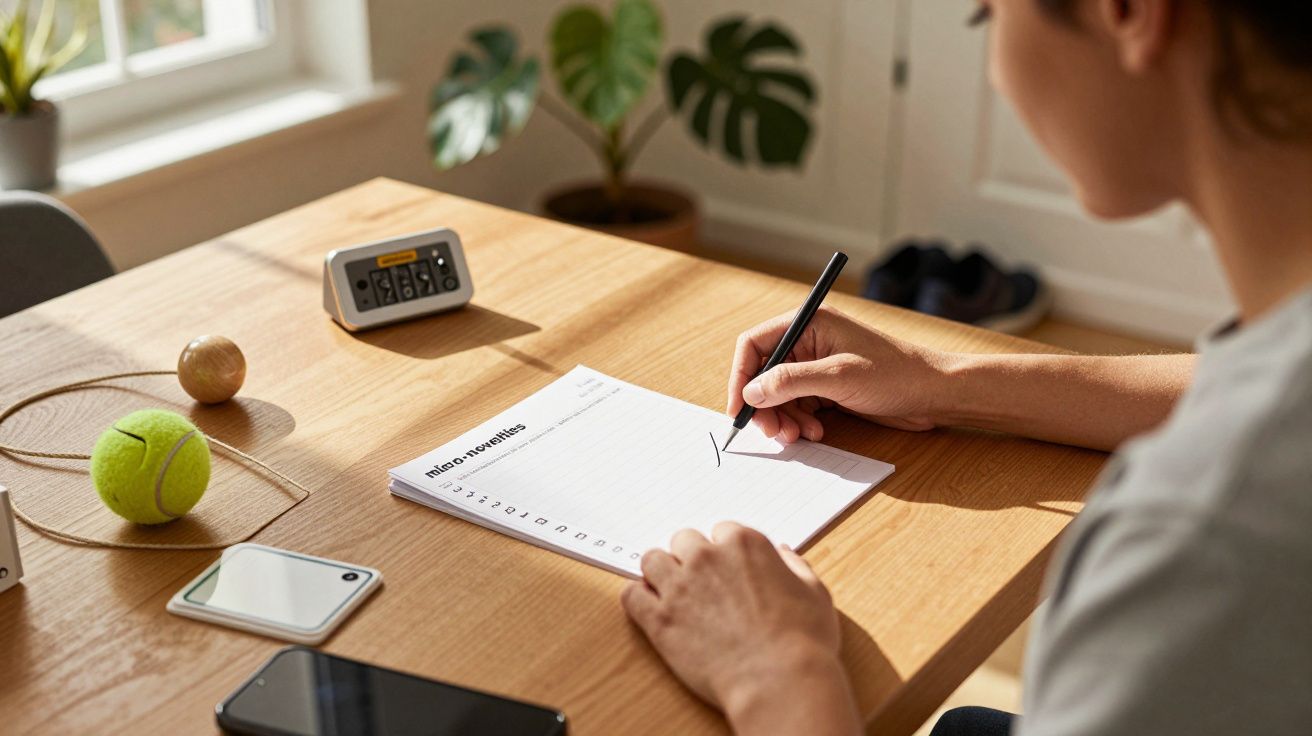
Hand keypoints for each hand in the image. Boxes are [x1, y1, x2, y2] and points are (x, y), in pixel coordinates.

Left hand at [621, 523, 859, 733]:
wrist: (778, 681)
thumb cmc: (803, 641)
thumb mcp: (814, 593)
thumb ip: (795, 566)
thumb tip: (783, 553)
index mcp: (744, 544)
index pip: (722, 531)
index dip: (724, 552)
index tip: (727, 569)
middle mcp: (707, 557)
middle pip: (683, 540)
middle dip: (691, 558)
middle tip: (701, 583)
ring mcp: (679, 586)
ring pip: (652, 561)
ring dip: (661, 573)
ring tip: (673, 594)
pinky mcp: (659, 619)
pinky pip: (632, 595)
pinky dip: (638, 598)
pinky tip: (650, 609)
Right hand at [728, 306, 952, 442]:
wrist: (934, 394)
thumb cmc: (896, 374)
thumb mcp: (839, 377)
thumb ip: (791, 381)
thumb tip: (752, 391)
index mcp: (809, 323)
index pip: (755, 344)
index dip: (741, 376)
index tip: (739, 408)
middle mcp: (809, 341)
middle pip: (764, 373)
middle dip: (763, 405)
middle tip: (772, 433)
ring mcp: (817, 366)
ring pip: (779, 395)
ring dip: (782, 418)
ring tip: (799, 435)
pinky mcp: (827, 387)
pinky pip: (798, 405)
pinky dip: (799, 421)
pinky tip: (815, 432)